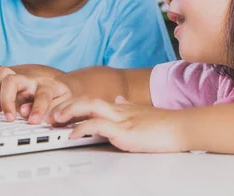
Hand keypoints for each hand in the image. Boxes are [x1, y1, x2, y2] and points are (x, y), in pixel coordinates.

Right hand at [0, 73, 72, 123]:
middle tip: (10, 118)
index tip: (34, 121)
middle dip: (6, 99)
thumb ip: (49, 110)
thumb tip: (27, 114)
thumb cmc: (61, 100)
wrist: (59, 90)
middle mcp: (31, 80)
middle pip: (11, 80)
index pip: (42, 94)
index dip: (38, 108)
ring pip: (0, 76)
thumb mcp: (62, 107)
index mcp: (49, 85)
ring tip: (1, 111)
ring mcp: (19, 81)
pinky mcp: (9, 85)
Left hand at [49, 96, 187, 152]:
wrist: (183, 127)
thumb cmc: (166, 125)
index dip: (74, 103)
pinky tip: (72, 135)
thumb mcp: (143, 113)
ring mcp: (122, 118)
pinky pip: (97, 125)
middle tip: (49, 112)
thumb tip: (118, 101)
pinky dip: (81, 128)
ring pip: (89, 106)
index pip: (93, 100)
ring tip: (53, 119)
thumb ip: (128, 107)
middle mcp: (119, 109)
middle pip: (87, 99)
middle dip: (66, 104)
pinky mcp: (125, 130)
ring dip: (68, 112)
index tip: (59, 109)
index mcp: (122, 107)